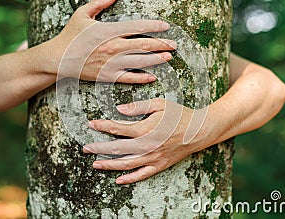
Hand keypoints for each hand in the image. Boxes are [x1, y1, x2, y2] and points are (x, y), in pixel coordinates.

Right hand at [45, 0, 176, 82]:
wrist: (59, 59)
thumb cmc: (70, 36)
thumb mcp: (82, 14)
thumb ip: (100, 3)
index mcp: (109, 30)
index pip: (138, 26)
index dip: (154, 26)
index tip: (165, 26)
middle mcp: (114, 47)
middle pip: (144, 45)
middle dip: (162, 44)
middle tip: (174, 44)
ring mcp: (112, 63)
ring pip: (141, 61)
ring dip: (157, 59)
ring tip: (169, 57)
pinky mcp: (109, 76)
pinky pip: (130, 78)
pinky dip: (143, 78)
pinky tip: (153, 76)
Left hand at [83, 98, 216, 184]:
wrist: (198, 131)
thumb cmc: (179, 115)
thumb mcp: (160, 104)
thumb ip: (139, 107)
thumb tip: (119, 110)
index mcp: (145, 129)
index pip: (118, 129)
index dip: (102, 126)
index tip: (90, 124)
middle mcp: (146, 146)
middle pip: (117, 149)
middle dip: (98, 148)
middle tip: (85, 148)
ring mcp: (152, 158)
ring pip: (126, 164)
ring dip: (109, 164)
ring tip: (95, 163)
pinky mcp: (159, 165)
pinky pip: (141, 175)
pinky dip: (129, 178)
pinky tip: (118, 179)